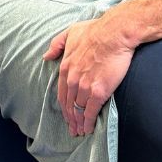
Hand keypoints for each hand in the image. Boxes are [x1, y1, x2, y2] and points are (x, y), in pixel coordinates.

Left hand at [44, 15, 135, 136]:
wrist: (115, 33)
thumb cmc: (96, 30)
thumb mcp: (71, 32)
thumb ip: (57, 44)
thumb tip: (46, 56)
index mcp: (65, 67)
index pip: (61, 92)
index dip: (64, 105)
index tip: (66, 113)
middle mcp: (72, 80)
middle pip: (69, 104)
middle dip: (70, 118)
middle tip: (72, 128)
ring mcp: (85, 87)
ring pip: (78, 110)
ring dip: (78, 123)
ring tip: (80, 131)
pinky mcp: (99, 92)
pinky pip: (90, 111)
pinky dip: (88, 122)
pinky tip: (88, 129)